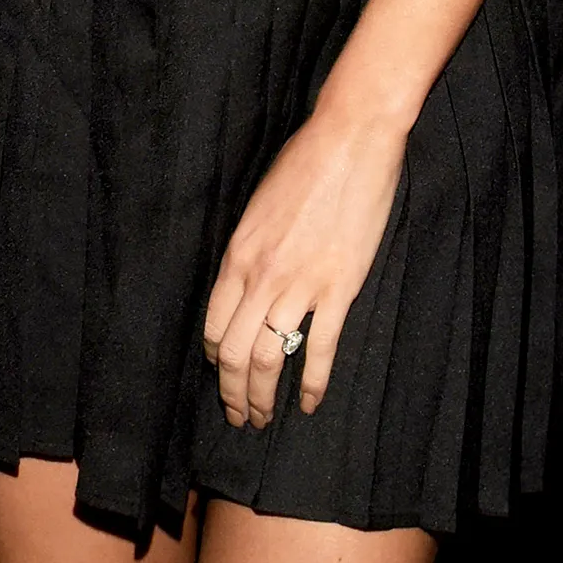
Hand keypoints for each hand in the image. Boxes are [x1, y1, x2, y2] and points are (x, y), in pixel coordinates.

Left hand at [202, 109, 404, 430]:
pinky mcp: (338, 290)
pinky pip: (320, 351)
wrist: (348, 143)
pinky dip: (314, 384)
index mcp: (238, 254)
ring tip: (265, 419)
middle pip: (236, 353)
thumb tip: (246, 283)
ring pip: (270, 360)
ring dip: (264, 398)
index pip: (214, 324)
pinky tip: (311, 403)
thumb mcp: (258, 207)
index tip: (223, 375)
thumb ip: (250, 249)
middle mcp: (260, 276)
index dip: (216, 359)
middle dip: (234, 393)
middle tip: (240, 417)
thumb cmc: (303, 165)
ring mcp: (299, 286)